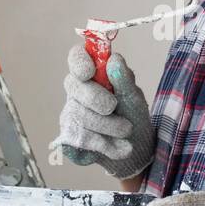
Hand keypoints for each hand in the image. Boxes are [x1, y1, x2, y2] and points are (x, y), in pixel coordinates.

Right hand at [49, 43, 154, 179]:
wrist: (136, 148)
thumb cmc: (133, 115)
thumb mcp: (134, 97)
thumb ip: (124, 79)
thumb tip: (114, 60)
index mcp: (92, 74)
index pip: (76, 57)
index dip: (79, 61)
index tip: (89, 72)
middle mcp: (77, 92)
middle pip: (74, 87)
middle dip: (96, 99)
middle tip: (114, 107)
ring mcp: (70, 114)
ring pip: (77, 115)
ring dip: (108, 126)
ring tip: (127, 131)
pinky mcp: (68, 138)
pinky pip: (78, 139)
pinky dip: (103, 145)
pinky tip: (117, 147)